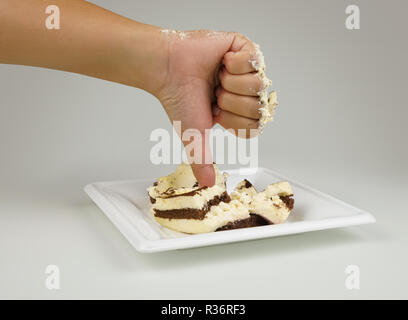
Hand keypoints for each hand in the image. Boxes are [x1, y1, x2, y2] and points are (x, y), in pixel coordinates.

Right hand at [157, 30, 264, 186]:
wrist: (168, 70)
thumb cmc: (179, 99)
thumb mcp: (195, 136)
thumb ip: (203, 161)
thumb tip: (207, 185)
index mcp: (238, 112)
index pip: (256, 125)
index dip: (234, 121)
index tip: (216, 112)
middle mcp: (246, 92)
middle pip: (259, 107)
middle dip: (230, 103)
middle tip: (215, 93)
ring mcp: (247, 70)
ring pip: (258, 85)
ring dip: (230, 84)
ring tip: (216, 77)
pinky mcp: (244, 47)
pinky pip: (254, 61)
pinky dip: (233, 64)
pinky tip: (220, 62)